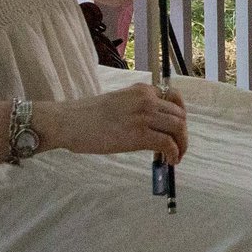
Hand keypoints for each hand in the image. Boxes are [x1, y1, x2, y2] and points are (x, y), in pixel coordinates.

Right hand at [37, 85, 187, 162]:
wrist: (69, 122)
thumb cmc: (88, 115)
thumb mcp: (119, 102)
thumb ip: (138, 108)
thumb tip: (154, 128)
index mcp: (142, 89)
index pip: (174, 97)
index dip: (180, 114)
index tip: (176, 128)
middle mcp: (147, 99)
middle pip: (179, 115)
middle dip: (182, 133)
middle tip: (177, 146)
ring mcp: (144, 116)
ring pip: (178, 128)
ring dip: (181, 144)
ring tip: (175, 156)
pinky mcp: (138, 135)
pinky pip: (167, 144)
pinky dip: (173, 153)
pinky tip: (169, 161)